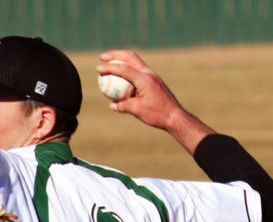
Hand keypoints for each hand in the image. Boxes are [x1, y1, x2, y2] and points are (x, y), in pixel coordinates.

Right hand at [97, 50, 214, 153]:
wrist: (175, 116)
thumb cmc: (157, 114)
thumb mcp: (137, 111)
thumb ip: (123, 106)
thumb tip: (112, 104)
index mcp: (144, 79)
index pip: (123, 69)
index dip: (109, 67)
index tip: (98, 68)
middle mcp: (149, 73)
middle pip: (130, 56)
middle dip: (115, 54)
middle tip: (102, 57)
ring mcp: (152, 75)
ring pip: (135, 61)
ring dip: (122, 60)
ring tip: (110, 64)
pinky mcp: (153, 79)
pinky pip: (138, 70)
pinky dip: (128, 69)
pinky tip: (121, 77)